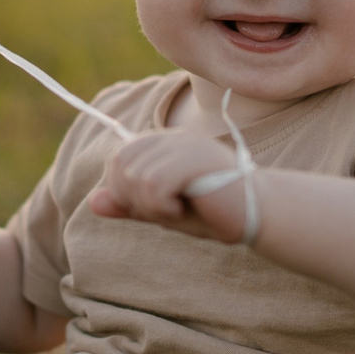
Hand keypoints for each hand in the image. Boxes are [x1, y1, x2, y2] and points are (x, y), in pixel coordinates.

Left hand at [85, 129, 253, 244]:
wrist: (261, 216)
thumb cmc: (215, 213)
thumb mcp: (164, 212)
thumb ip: (130, 205)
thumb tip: (93, 202)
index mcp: (167, 143)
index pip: (120, 157)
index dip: (124, 189)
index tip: (154, 207)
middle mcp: (175, 137)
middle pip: (120, 163)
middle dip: (133, 198)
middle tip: (167, 211)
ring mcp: (186, 145)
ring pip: (135, 176)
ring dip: (151, 207)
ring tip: (180, 210)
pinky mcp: (195, 158)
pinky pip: (154, 185)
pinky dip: (162, 208)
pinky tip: (185, 211)